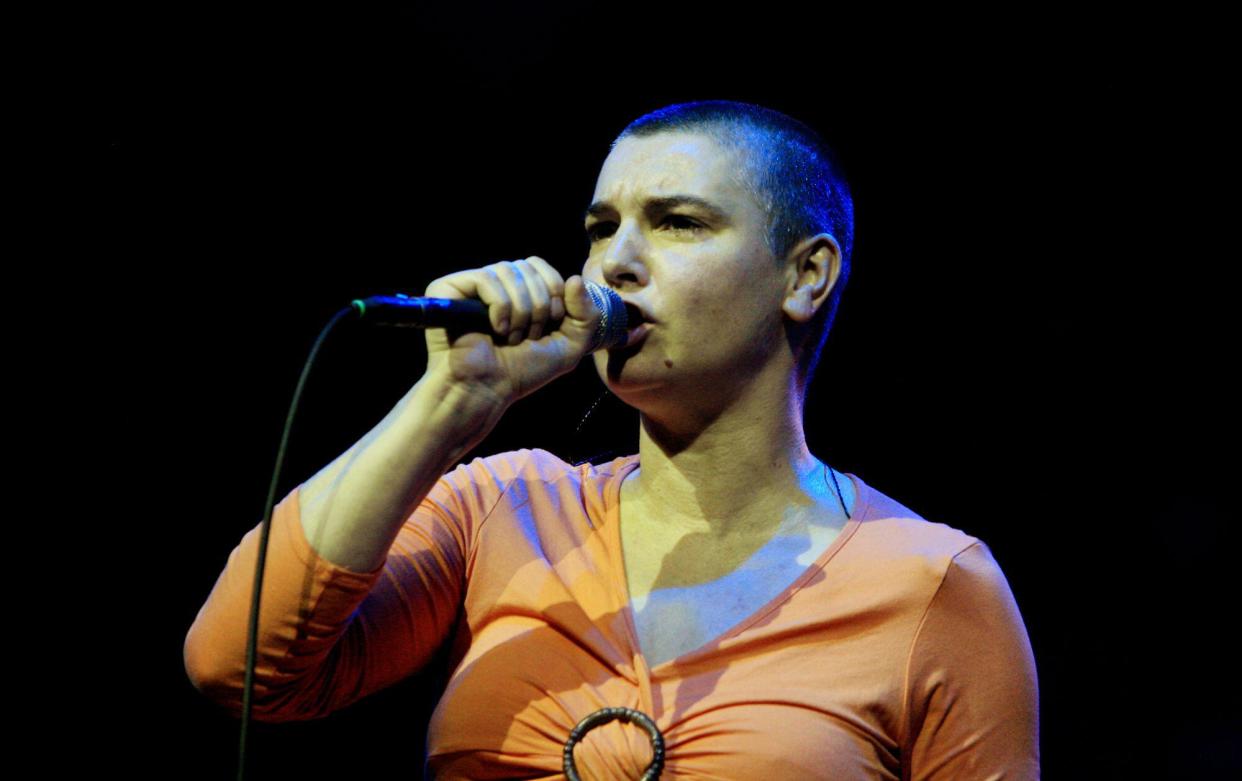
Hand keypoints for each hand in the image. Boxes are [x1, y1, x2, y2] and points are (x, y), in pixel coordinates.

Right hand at [423, 257, 603, 405]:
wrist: (487, 390)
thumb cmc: (522, 371)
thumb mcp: (569, 346)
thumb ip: (586, 314)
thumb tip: (576, 278)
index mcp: (519, 290)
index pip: (541, 266)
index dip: (553, 292)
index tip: (549, 325)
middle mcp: (495, 283)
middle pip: (528, 267)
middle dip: (538, 306)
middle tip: (527, 337)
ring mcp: (471, 285)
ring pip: (509, 271)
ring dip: (519, 312)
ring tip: (510, 338)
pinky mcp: (448, 288)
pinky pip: (486, 279)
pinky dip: (499, 307)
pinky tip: (494, 330)